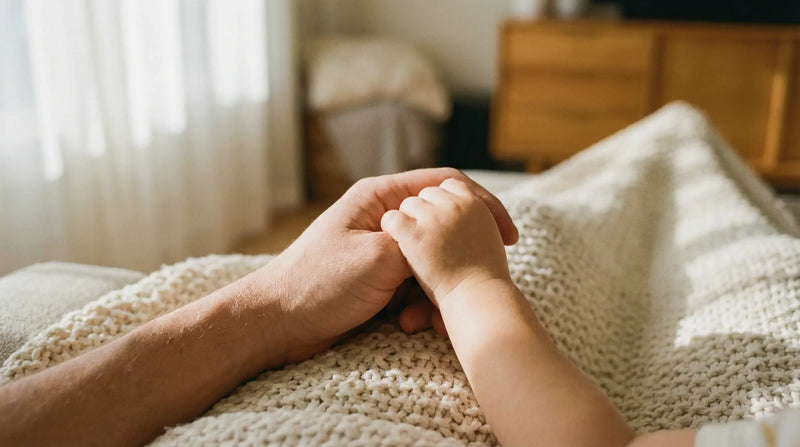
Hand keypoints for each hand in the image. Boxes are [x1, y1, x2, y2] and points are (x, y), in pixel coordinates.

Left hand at [261, 168, 517, 362]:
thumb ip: (422, 244)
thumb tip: (455, 238)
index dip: (482, 206)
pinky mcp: (379, 281)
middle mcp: (385, 219)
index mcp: (382, 198)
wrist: (276, 323)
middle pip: (442, 228)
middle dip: (460, 260)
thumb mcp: (379, 258)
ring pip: (432, 264)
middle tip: (481, 283)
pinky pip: (416, 287)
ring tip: (428, 320)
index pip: (446, 186)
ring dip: (438, 292)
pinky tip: (412, 325)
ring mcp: (383, 251)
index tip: (508, 237)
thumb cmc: (318, 283)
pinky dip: (422, 306)